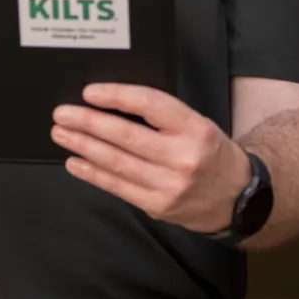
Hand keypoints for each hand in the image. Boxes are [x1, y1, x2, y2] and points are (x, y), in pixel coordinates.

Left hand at [52, 83, 250, 232]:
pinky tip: (75, 162)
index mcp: (195, 129)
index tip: (90, 92)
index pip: (150, 105)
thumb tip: (112, 104)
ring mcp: (169, 185)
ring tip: (62, 134)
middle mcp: (183, 158)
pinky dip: (92, 174)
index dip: (116, 96)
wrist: (236, 198)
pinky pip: (118, 187)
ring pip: (117, 162)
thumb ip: (162, 117)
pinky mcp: (157, 206)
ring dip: (84, 147)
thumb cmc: (210, 154)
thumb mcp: (198, 125)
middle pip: (126, 136)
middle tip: (63, 114)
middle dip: (89, 123)